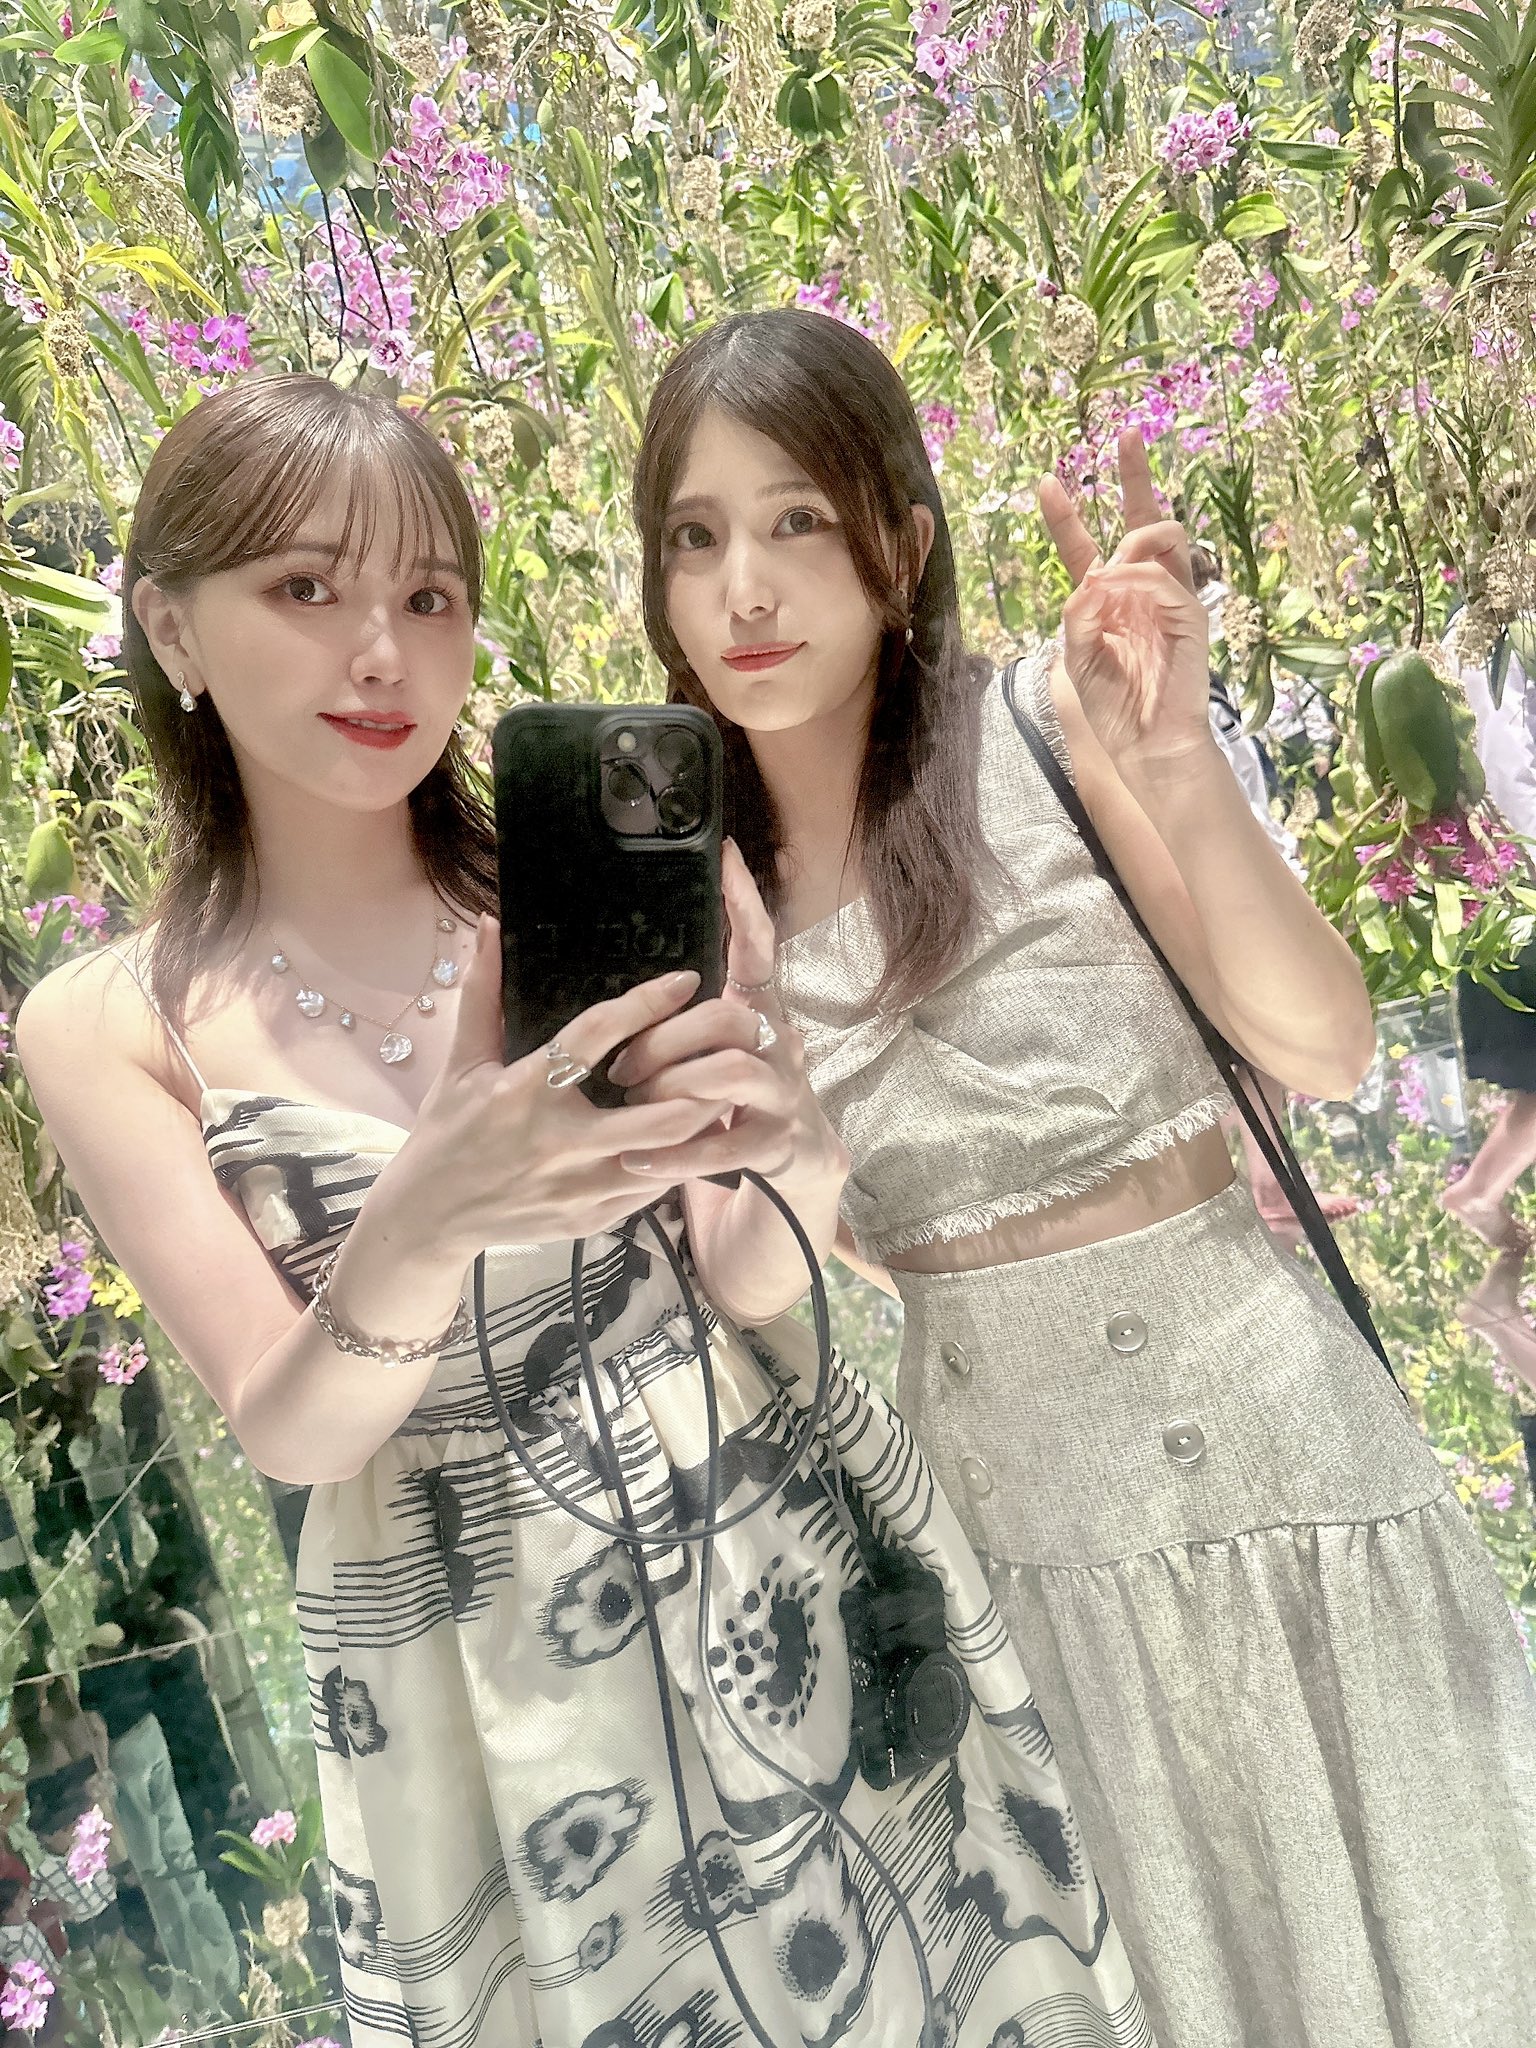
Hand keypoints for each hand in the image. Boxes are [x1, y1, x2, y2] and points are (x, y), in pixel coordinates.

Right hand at [394, 917, 728, 1251]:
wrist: (428, 1217)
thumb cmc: (447, 1131)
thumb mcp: (461, 1063)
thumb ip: (483, 993)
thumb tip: (489, 924)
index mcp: (526, 1089)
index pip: (597, 1035)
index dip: (647, 1003)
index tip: (688, 980)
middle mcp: (557, 1140)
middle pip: (656, 1114)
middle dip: (699, 1084)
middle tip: (725, 1052)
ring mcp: (577, 1187)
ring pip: (664, 1158)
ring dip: (697, 1125)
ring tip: (720, 1092)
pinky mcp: (588, 1219)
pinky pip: (647, 1189)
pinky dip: (673, 1162)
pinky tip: (688, 1138)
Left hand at [607, 840, 849, 1190]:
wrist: (793, 1174)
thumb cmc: (728, 1103)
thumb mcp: (710, 1052)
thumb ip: (680, 1017)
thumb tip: (630, 982)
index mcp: (757, 1013)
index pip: (757, 949)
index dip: (744, 905)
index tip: (725, 856)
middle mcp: (779, 1044)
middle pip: (723, 1017)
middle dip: (665, 1039)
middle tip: (619, 1068)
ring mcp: (782, 1094)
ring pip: (727, 1071)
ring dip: (670, 1087)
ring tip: (631, 1106)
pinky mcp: (775, 1144)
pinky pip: (723, 1143)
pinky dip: (675, 1154)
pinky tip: (638, 1162)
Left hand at [1039, 427, 1213, 769]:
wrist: (1149, 743)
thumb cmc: (1114, 706)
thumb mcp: (1077, 656)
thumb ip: (1080, 613)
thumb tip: (1097, 574)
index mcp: (1108, 600)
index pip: (1085, 548)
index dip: (1065, 517)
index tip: (1044, 482)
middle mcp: (1141, 590)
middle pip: (1141, 519)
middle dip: (1134, 475)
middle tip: (1126, 432)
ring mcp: (1169, 597)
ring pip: (1159, 535)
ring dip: (1129, 543)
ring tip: (1108, 575)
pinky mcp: (1191, 611)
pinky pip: (1161, 578)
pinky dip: (1135, 584)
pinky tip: (1121, 600)